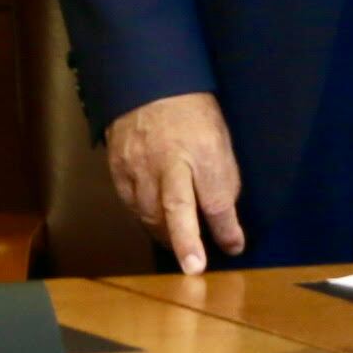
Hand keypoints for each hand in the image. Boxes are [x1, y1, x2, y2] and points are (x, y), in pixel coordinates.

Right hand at [104, 92, 248, 274]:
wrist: (148, 84)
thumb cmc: (193, 115)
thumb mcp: (219, 142)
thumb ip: (222, 181)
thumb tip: (224, 222)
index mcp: (202, 150)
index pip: (217, 199)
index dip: (227, 228)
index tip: (235, 247)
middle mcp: (168, 160)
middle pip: (176, 209)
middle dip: (186, 241)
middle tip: (194, 268)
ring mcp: (138, 165)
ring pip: (150, 213)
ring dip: (165, 235)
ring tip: (178, 247)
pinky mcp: (118, 168)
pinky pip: (131, 204)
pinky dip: (145, 218)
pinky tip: (155, 223)